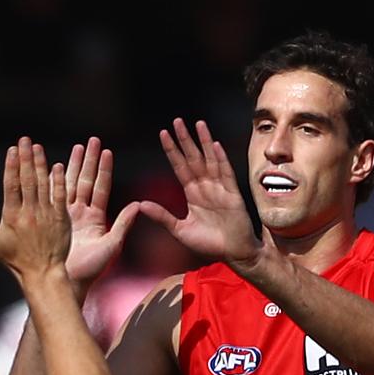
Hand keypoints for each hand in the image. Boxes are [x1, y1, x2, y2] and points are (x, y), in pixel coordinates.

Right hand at [0, 137, 69, 282]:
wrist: (42, 273)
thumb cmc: (16, 261)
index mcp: (11, 216)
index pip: (11, 185)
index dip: (11, 166)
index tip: (12, 150)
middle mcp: (28, 213)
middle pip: (27, 180)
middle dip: (25, 158)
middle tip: (25, 140)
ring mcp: (45, 215)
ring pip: (43, 184)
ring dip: (40, 164)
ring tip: (37, 147)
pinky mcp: (61, 220)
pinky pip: (59, 196)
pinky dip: (57, 181)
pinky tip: (56, 166)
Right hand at [64, 137, 137, 286]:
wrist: (68, 283)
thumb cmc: (92, 270)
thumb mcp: (111, 246)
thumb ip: (123, 225)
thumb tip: (138, 205)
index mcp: (96, 219)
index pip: (100, 188)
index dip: (104, 169)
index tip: (107, 151)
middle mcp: (82, 214)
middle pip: (85, 181)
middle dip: (88, 160)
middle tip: (92, 140)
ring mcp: (66, 216)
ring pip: (69, 184)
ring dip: (72, 166)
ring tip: (75, 147)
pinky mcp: (53, 221)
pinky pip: (52, 196)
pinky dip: (52, 180)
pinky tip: (52, 165)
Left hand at [138, 119, 259, 262]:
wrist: (233, 253)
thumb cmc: (209, 243)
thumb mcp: (180, 230)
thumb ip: (162, 216)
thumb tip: (140, 204)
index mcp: (192, 194)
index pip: (180, 167)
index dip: (172, 151)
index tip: (163, 134)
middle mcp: (205, 187)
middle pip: (193, 158)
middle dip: (185, 140)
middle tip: (177, 121)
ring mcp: (220, 189)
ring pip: (209, 160)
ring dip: (203, 142)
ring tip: (198, 124)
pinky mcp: (232, 194)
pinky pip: (226, 173)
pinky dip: (220, 159)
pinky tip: (214, 145)